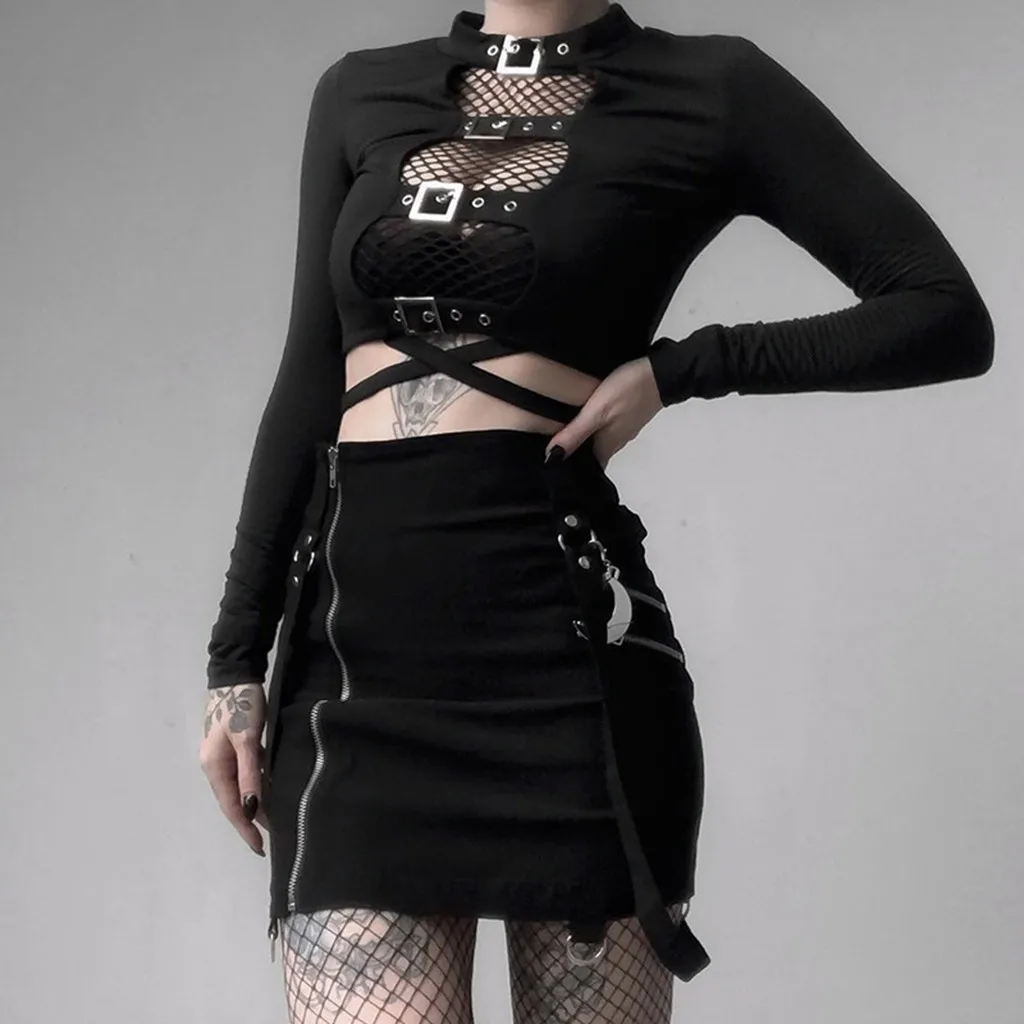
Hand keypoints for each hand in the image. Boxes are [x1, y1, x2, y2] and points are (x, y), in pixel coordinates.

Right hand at [199, 683, 268, 855]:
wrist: (236, 673)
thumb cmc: (240, 706)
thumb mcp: (248, 740)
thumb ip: (250, 774)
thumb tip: (252, 809)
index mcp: (215, 767)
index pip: (232, 807)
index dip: (246, 829)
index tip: (260, 848)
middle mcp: (216, 765)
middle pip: (234, 800)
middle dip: (251, 821)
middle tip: (272, 839)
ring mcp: (224, 755)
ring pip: (242, 786)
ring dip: (256, 803)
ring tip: (275, 820)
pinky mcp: (235, 745)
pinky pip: (247, 772)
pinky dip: (258, 784)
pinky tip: (272, 790)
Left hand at [544, 356, 663, 468]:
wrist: (662, 372)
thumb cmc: (627, 392)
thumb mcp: (596, 412)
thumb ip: (575, 434)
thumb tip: (551, 458)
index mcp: (606, 447)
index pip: (586, 470)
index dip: (568, 470)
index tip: (548, 466)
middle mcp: (614, 443)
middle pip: (590, 456)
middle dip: (572, 454)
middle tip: (547, 448)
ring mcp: (622, 430)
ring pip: (597, 441)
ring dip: (581, 439)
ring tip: (557, 432)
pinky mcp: (626, 417)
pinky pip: (604, 428)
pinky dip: (592, 427)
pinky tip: (581, 418)